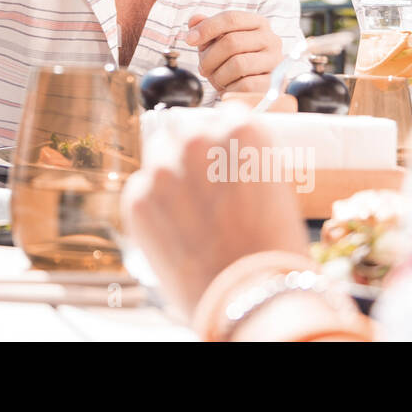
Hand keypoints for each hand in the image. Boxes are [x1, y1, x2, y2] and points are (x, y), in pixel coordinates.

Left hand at [121, 118, 308, 316]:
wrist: (251, 297)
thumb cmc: (273, 247)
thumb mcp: (273, 185)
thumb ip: (243, 159)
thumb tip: (223, 154)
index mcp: (240, 130)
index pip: (225, 114)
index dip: (226, 140)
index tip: (227, 158)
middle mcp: (197, 140)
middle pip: (185, 127)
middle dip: (193, 151)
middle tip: (205, 184)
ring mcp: (162, 168)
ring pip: (158, 152)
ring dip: (170, 172)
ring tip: (189, 210)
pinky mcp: (137, 199)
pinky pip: (141, 189)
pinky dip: (153, 204)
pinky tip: (175, 230)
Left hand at [185, 10, 282, 92]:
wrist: (255, 89)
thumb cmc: (236, 61)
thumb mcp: (219, 42)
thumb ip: (207, 28)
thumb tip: (194, 20)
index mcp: (257, 23)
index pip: (231, 18)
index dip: (207, 28)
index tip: (189, 39)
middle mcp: (270, 39)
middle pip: (231, 41)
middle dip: (209, 57)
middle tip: (203, 67)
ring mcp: (274, 61)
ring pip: (238, 64)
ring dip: (219, 75)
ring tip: (218, 78)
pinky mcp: (273, 83)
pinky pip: (245, 85)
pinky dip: (230, 88)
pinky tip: (230, 87)